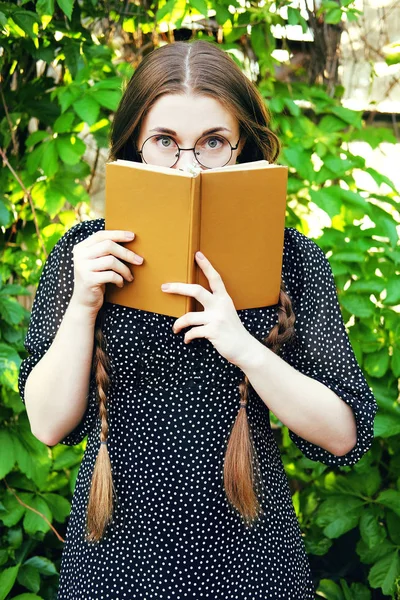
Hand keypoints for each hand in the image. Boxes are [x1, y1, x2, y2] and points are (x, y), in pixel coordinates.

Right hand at [71, 229, 143, 315]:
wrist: (84, 302)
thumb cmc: (96, 279)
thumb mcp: (96, 262)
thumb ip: (104, 251)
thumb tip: (129, 240)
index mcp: (81, 247)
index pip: (100, 235)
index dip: (117, 234)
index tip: (132, 236)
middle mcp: (80, 255)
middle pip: (108, 246)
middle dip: (126, 253)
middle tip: (139, 260)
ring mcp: (83, 268)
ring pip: (111, 261)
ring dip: (125, 269)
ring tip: (129, 277)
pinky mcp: (88, 280)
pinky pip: (111, 275)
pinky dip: (119, 279)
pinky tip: (120, 283)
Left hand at [161, 251, 252, 365]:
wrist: (245, 348)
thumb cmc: (232, 330)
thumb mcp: (226, 313)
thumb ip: (214, 306)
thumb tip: (194, 304)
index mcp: (224, 299)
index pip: (215, 278)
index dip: (206, 266)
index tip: (198, 255)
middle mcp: (220, 306)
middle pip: (196, 291)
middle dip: (178, 288)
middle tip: (164, 287)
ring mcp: (217, 318)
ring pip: (189, 317)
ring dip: (178, 324)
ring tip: (175, 328)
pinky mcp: (213, 332)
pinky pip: (193, 332)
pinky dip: (188, 336)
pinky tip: (187, 339)